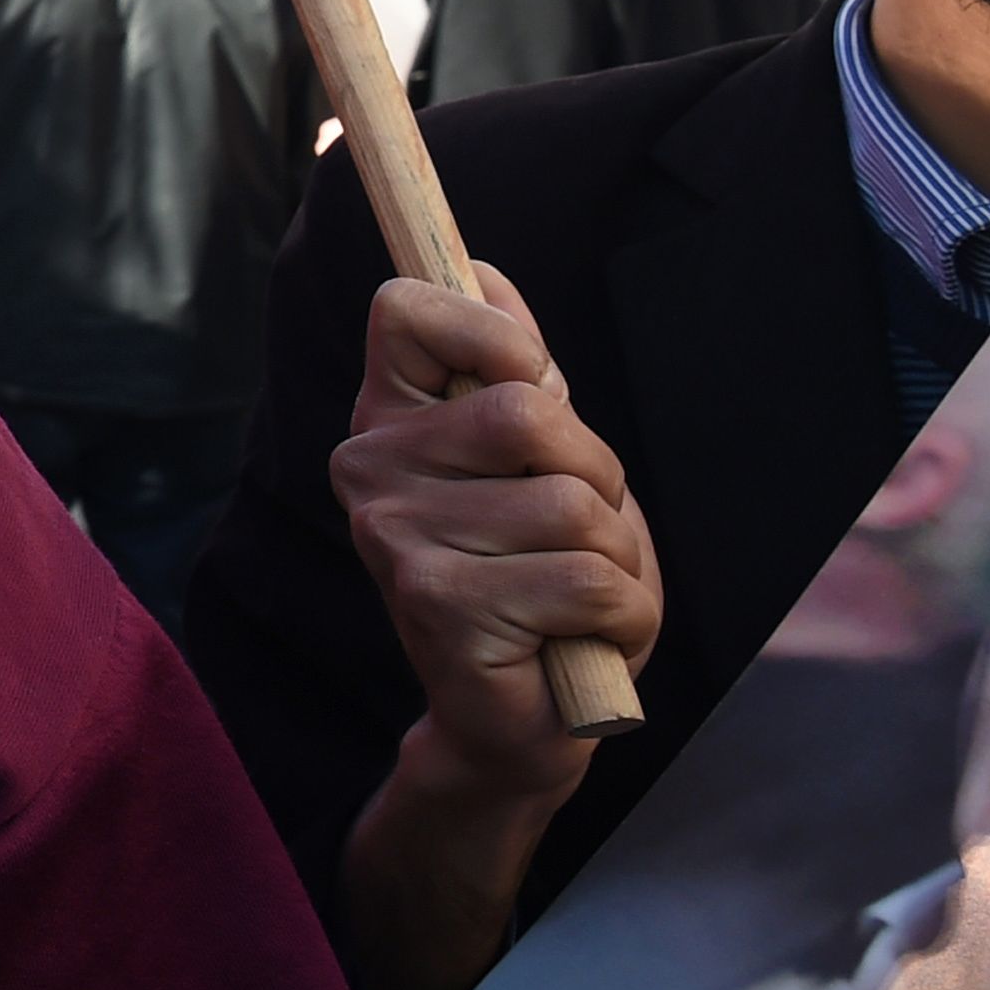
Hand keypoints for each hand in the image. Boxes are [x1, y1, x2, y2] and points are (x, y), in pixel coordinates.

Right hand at [330, 266, 658, 989]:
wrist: (517, 719)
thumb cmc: (537, 577)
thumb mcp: (540, 459)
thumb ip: (513, 368)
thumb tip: (482, 270)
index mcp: (388, 419)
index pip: (408, 308)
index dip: (491, 331)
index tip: (527, 376)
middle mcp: (369, 471)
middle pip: (529, 410)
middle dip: (595, 475)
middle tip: (575, 529)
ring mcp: (398, 541)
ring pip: (573, 504)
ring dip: (616, 557)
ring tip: (577, 595)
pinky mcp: (443, 609)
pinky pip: (587, 580)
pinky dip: (619, 614)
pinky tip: (576, 639)